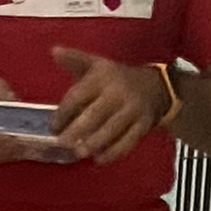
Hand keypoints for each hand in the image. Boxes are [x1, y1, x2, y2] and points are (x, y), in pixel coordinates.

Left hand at [48, 48, 171, 165]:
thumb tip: (54, 51)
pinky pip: (129, 141)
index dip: (63, 113)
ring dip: (94, 143)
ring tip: (79, 152)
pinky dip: (114, 152)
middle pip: (95, 115)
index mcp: (103, 78)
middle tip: (62, 143)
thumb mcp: (97, 65)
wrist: (157, 86)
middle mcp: (118, 93)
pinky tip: (100, 159)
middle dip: (77, 130)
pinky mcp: (144, 124)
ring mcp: (133, 110)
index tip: (52, 126)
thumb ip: (74, 60)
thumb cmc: (116, 77)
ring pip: (112, 130)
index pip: (78, 96)